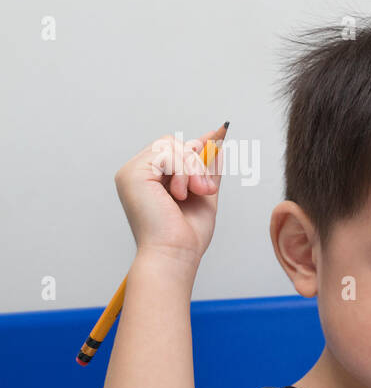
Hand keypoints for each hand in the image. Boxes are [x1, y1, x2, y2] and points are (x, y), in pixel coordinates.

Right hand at [114, 128, 224, 267]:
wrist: (174, 254)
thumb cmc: (186, 235)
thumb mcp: (204, 194)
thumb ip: (208, 169)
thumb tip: (217, 141)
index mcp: (151, 179)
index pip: (173, 149)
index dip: (196, 146)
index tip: (220, 134)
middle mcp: (138, 173)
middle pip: (173, 143)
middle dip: (196, 162)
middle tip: (204, 189)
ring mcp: (132, 172)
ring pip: (171, 146)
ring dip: (192, 168)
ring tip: (196, 192)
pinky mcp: (133, 173)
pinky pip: (166, 153)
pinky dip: (182, 171)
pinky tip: (180, 194)